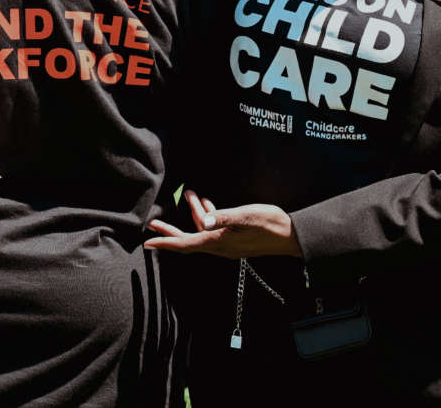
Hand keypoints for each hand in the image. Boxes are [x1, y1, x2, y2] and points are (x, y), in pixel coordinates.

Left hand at [144, 190, 300, 257]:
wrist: (291, 236)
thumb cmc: (270, 224)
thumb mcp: (246, 215)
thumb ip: (223, 216)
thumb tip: (204, 219)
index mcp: (218, 242)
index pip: (185, 243)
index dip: (166, 241)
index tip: (148, 241)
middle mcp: (220, 246)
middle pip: (188, 240)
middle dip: (170, 230)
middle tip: (153, 222)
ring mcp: (227, 244)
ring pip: (202, 231)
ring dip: (193, 214)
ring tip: (189, 194)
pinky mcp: (234, 239)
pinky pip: (213, 229)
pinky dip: (207, 216)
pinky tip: (207, 203)